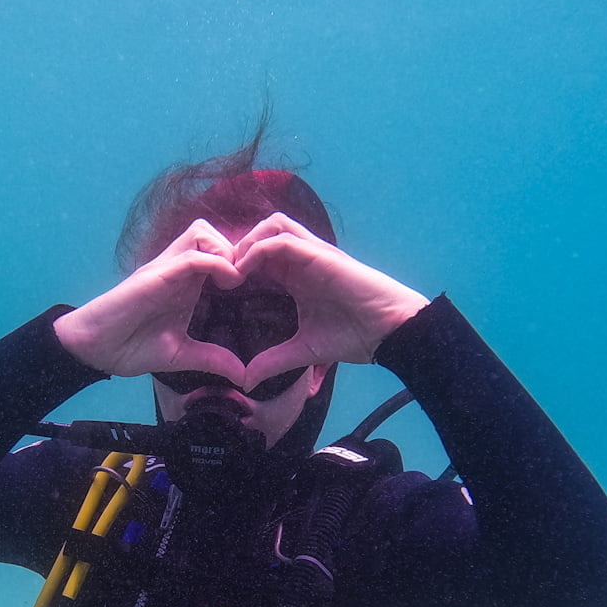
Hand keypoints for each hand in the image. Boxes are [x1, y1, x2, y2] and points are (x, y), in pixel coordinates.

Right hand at [54, 220, 251, 378]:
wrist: (93, 348)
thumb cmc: (129, 346)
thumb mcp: (181, 354)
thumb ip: (211, 359)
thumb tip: (242, 375)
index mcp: (184, 283)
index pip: (216, 252)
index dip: (241, 261)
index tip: (261, 284)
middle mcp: (175, 269)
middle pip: (211, 232)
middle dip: (235, 248)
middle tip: (251, 277)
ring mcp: (165, 269)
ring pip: (202, 232)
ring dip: (225, 250)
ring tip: (238, 279)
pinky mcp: (155, 275)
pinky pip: (192, 256)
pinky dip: (216, 263)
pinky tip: (229, 284)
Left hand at [229, 217, 428, 387]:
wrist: (390, 330)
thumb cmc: (356, 335)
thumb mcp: (304, 350)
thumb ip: (274, 361)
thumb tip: (246, 381)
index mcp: (298, 276)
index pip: (261, 256)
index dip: (236, 266)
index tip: (217, 289)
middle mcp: (304, 259)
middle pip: (262, 232)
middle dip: (237, 248)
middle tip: (219, 276)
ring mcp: (313, 253)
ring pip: (271, 226)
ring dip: (247, 243)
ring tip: (231, 270)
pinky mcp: (320, 254)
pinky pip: (281, 240)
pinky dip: (258, 250)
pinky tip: (244, 272)